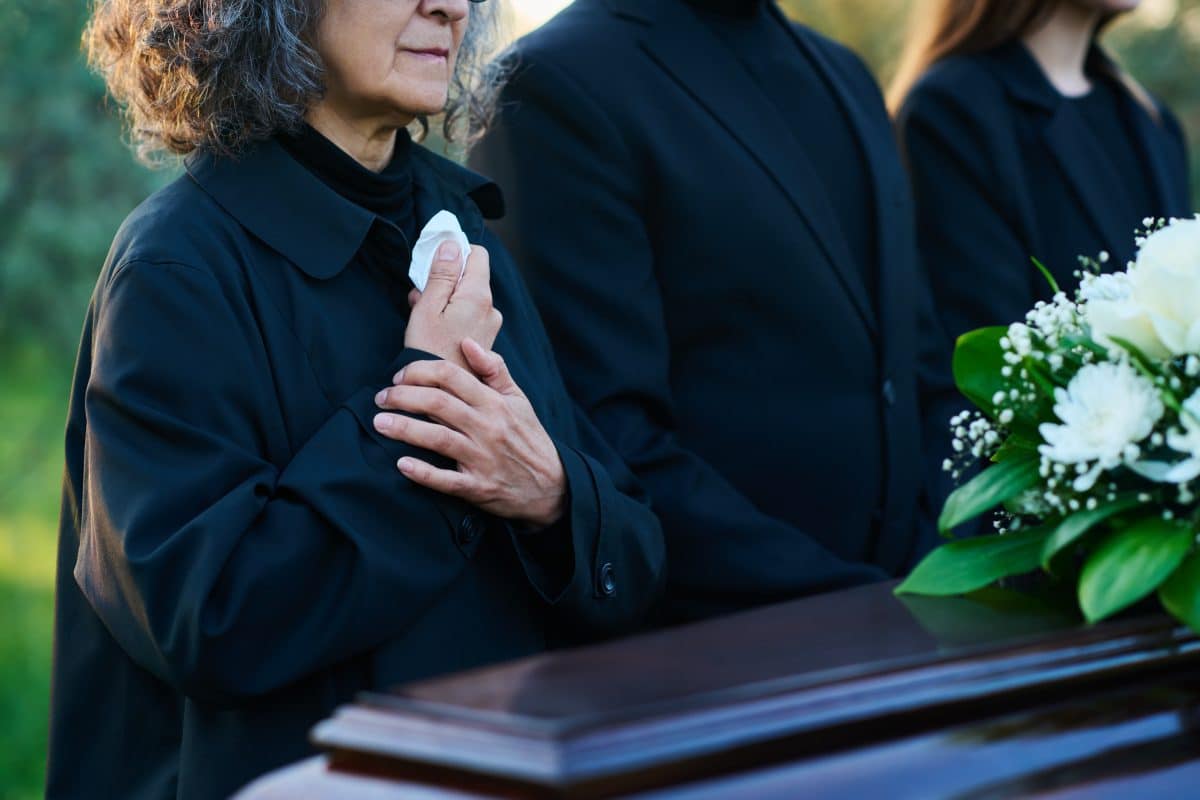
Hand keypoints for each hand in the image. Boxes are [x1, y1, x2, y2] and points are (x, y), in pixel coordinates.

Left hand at [373, 338, 566, 526]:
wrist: (551, 485)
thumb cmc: (528, 438)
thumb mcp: (518, 399)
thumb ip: (493, 369)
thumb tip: (467, 342)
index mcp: (495, 403)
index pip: (450, 376)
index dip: (419, 372)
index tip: (399, 377)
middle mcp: (488, 427)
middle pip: (438, 404)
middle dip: (403, 397)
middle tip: (380, 397)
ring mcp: (482, 459)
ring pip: (438, 439)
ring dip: (404, 429)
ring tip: (379, 423)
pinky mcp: (478, 487)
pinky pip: (446, 480)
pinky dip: (423, 473)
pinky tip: (401, 464)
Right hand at [404, 242, 502, 369]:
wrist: (440, 393)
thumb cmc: (428, 350)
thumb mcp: (428, 307)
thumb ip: (442, 273)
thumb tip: (452, 245)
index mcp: (478, 296)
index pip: (477, 255)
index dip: (456, 253)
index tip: (435, 263)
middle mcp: (490, 309)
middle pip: (470, 276)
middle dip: (445, 279)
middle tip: (421, 293)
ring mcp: (489, 326)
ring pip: (466, 297)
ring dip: (444, 298)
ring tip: (422, 313)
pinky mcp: (483, 339)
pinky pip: (468, 315)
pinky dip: (450, 314)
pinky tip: (432, 326)